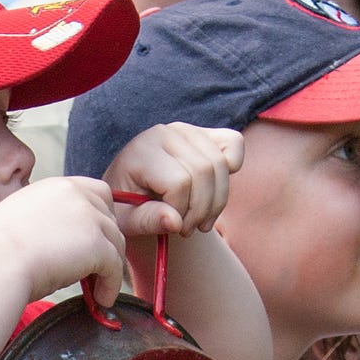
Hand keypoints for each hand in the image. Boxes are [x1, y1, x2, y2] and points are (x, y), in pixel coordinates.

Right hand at [0, 176, 125, 310]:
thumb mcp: (20, 223)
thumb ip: (46, 223)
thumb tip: (56, 245)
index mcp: (54, 187)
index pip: (93, 192)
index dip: (99, 217)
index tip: (94, 241)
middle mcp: (74, 194)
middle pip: (110, 216)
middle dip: (108, 241)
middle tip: (102, 268)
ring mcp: (88, 217)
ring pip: (115, 242)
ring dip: (111, 267)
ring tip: (101, 290)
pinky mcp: (96, 244)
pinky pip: (115, 266)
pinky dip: (112, 285)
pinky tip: (102, 300)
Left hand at [102, 123, 242, 238]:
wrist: (130, 189)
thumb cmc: (126, 207)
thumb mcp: (127, 220)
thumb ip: (148, 221)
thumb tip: (175, 222)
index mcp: (142, 151)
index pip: (178, 182)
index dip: (181, 212)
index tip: (173, 228)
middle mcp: (166, 133)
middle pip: (203, 172)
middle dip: (201, 210)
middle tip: (188, 230)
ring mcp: (188, 130)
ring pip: (220, 165)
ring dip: (216, 202)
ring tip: (200, 222)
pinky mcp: (205, 133)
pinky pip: (234, 144)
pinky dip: (232, 171)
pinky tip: (214, 192)